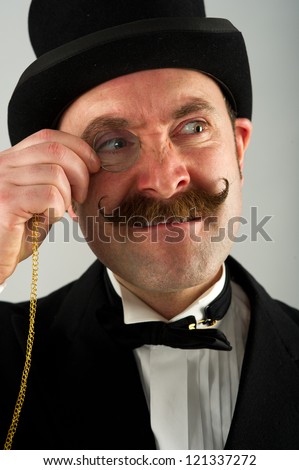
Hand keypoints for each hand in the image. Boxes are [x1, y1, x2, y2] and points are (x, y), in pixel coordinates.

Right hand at [0, 129, 99, 282]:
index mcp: (11, 160)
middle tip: (81, 196)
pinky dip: (57, 208)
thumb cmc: (17, 235)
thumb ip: (56, 182)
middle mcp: (3, 165)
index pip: (48, 137)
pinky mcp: (6, 201)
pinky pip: (49, 194)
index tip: (94, 167)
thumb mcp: (39, 201)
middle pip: (56, 150)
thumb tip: (89, 169)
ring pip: (56, 173)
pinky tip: (46, 219)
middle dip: (81, 173)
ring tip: (58, 211)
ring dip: (68, 196)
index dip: (78, 148)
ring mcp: (3, 181)